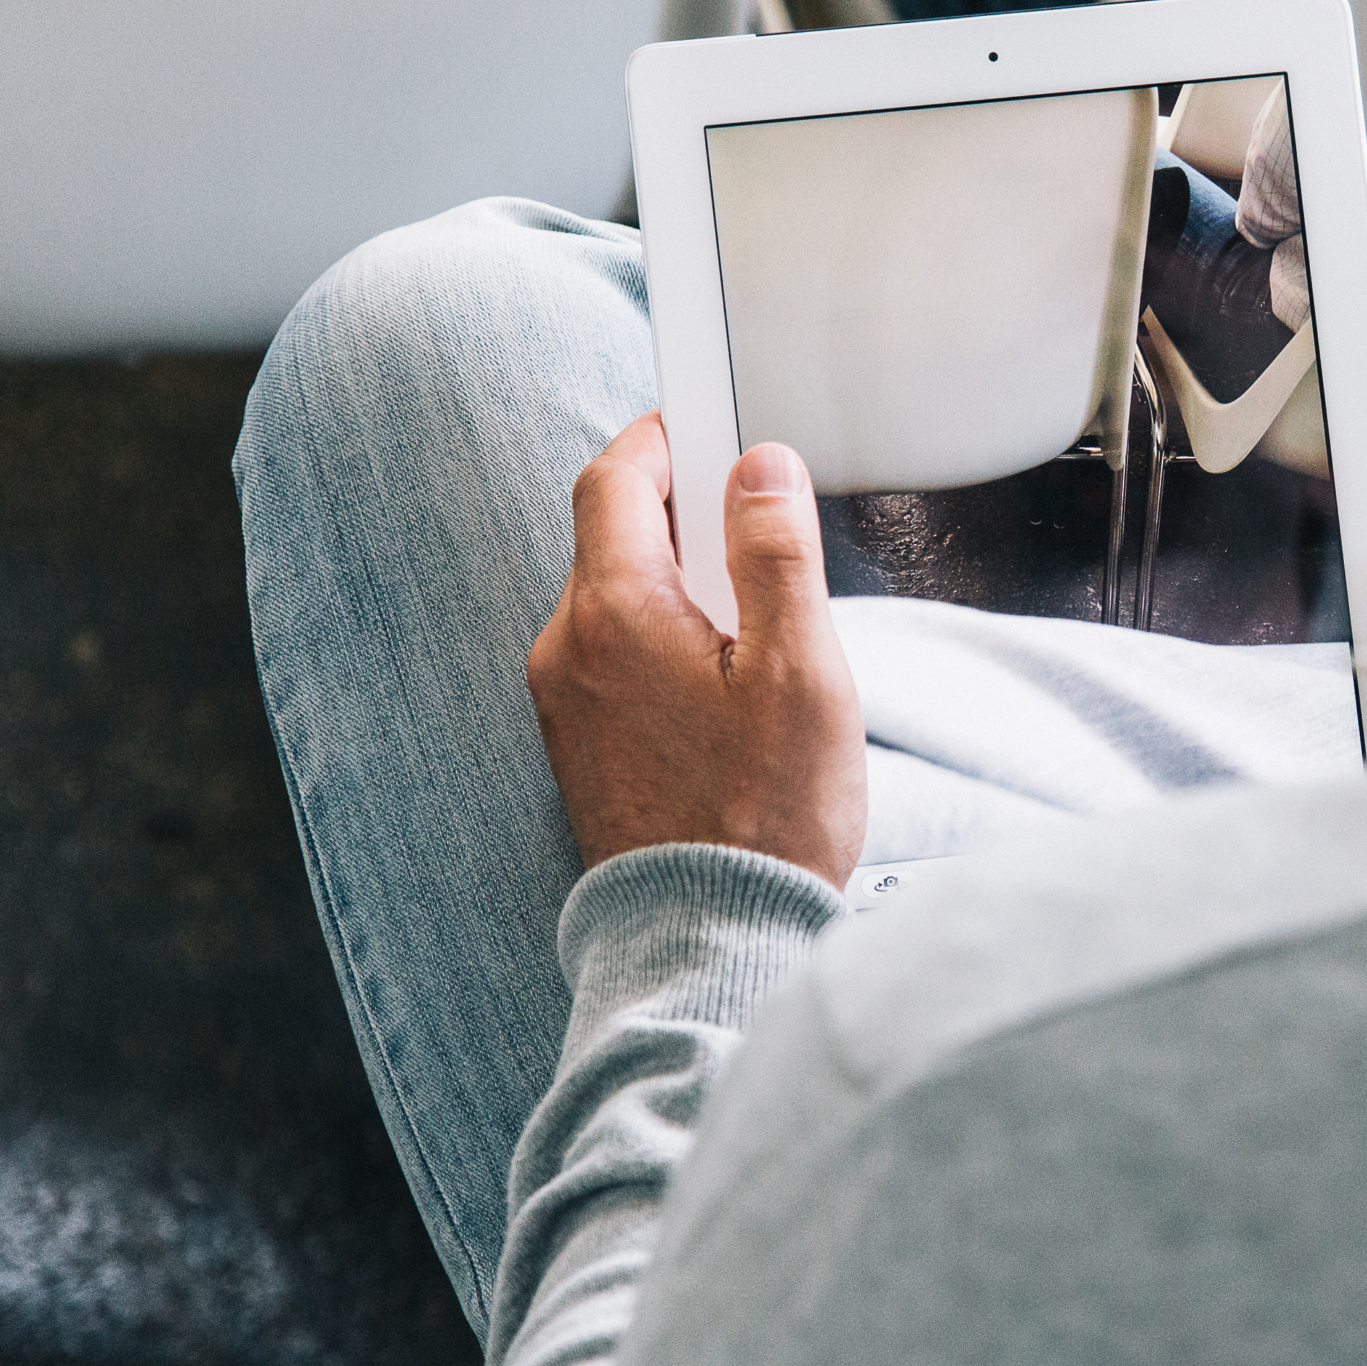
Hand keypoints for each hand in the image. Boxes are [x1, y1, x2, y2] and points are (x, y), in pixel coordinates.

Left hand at [527, 413, 867, 887]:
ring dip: (676, 579)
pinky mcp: (580, 748)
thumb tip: (758, 466)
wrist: (712, 944)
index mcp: (615, 613)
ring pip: (614, 596)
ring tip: (760, 621)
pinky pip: (614, 654)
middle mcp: (568, 649)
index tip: (709, 420)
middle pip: (611, 534)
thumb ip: (775, 555)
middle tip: (761, 524)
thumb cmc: (767, 816)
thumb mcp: (800, 671)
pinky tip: (728, 681)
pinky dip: (663, 635)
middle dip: (680, 510)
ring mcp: (565, 703)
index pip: (614, 478)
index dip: (662, 436)